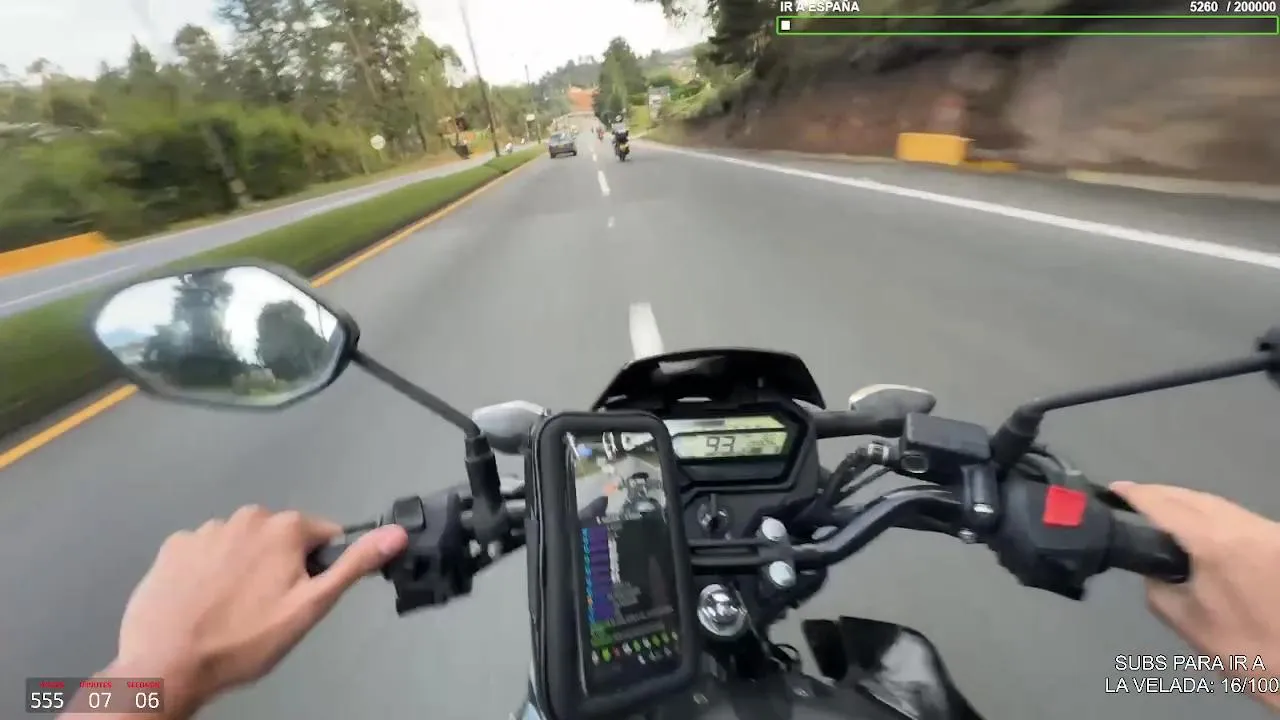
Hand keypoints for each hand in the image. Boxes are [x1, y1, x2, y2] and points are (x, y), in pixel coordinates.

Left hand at [107, 506, 407, 716]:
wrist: (166, 663)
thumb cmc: (245, 640)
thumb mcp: (310, 608)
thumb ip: (353, 566)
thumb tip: (397, 532)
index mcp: (284, 528)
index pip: (324, 536)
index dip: (319, 568)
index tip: (301, 598)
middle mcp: (246, 517)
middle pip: (280, 538)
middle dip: (281, 566)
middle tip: (267, 610)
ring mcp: (204, 530)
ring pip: (241, 544)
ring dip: (244, 567)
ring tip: (231, 610)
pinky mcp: (172, 547)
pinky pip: (204, 552)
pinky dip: (208, 571)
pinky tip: (202, 602)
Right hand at [1110, 481, 1279, 709]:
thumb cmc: (1245, 648)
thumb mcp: (1186, 621)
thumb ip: (1158, 588)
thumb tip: (1152, 568)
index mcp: (1215, 544)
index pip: (1167, 507)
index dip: (1137, 495)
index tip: (1113, 490)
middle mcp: (1244, 526)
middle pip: (1194, 497)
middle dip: (1161, 494)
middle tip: (1130, 497)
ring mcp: (1268, 531)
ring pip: (1219, 504)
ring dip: (1186, 503)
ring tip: (1158, 509)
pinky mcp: (1279, 541)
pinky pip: (1236, 517)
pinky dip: (1210, 515)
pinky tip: (1196, 526)